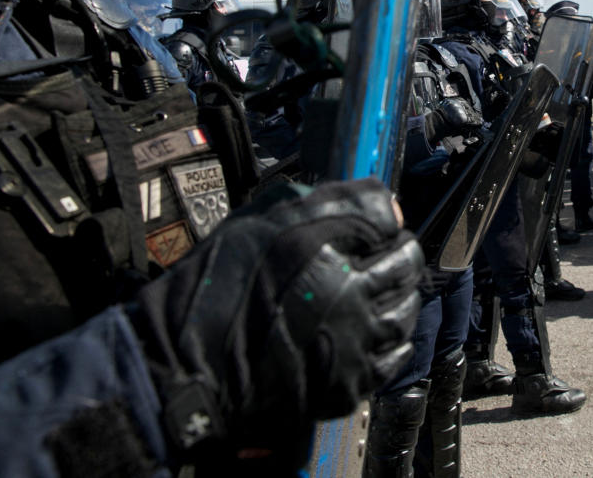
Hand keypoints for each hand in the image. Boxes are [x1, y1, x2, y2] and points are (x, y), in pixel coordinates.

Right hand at [126, 178, 423, 465]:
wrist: (187, 364)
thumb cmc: (216, 288)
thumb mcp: (264, 220)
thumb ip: (332, 205)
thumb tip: (389, 208)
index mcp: (332, 260)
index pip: (393, 232)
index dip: (386, 228)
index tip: (378, 230)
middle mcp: (352, 305)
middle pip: (405, 272)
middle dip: (399, 260)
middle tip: (383, 258)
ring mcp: (352, 350)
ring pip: (402, 316)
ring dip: (399, 300)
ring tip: (380, 295)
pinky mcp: (344, 388)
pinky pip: (389, 363)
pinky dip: (390, 345)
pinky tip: (373, 336)